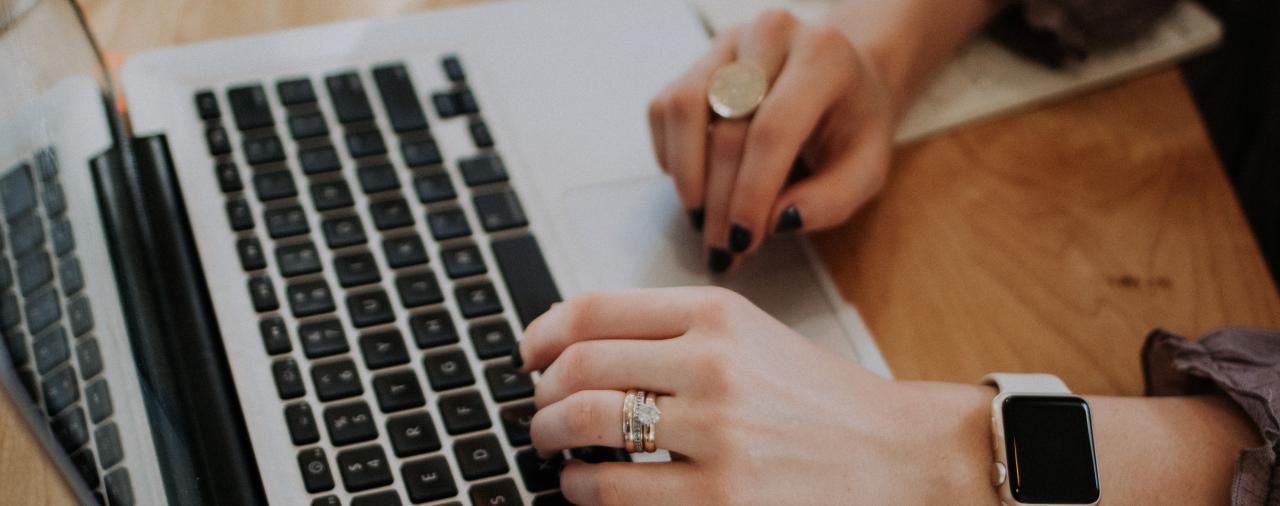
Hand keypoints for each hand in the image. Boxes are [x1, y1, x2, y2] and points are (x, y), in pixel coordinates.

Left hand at [517, 287, 997, 504]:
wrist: (901, 456)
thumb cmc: (821, 402)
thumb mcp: (752, 337)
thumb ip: (671, 330)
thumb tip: (571, 346)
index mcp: (718, 314)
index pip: (594, 308)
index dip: (543, 333)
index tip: (530, 355)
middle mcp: (714, 365)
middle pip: (579, 368)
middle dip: (541, 396)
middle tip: (540, 413)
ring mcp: (717, 436)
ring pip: (585, 430)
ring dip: (551, 441)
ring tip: (556, 451)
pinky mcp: (719, 502)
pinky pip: (614, 494)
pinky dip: (583, 492)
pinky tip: (590, 490)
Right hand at [648, 10, 895, 272]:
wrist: (841, 77)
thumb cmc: (853, 126)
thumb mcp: (866, 169)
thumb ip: (831, 200)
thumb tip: (776, 221)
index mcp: (823, 56)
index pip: (773, 129)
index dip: (751, 192)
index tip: (743, 241)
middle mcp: (771, 35)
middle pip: (727, 127)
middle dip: (720, 201)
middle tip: (722, 249)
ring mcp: (728, 42)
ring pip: (683, 109)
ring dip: (687, 177)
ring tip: (702, 220)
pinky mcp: (698, 60)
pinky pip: (664, 109)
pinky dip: (672, 156)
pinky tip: (698, 184)